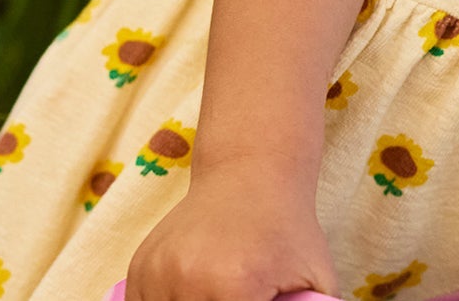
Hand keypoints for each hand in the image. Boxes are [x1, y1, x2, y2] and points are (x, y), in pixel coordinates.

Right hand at [125, 157, 338, 300]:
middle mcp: (189, 281)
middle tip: (232, 293)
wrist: (248, 170)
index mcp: (236, 288)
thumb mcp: (317, 275)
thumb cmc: (287, 228)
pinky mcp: (140, 267)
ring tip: (213, 291)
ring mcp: (159, 273)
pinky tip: (189, 293)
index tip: (254, 300)